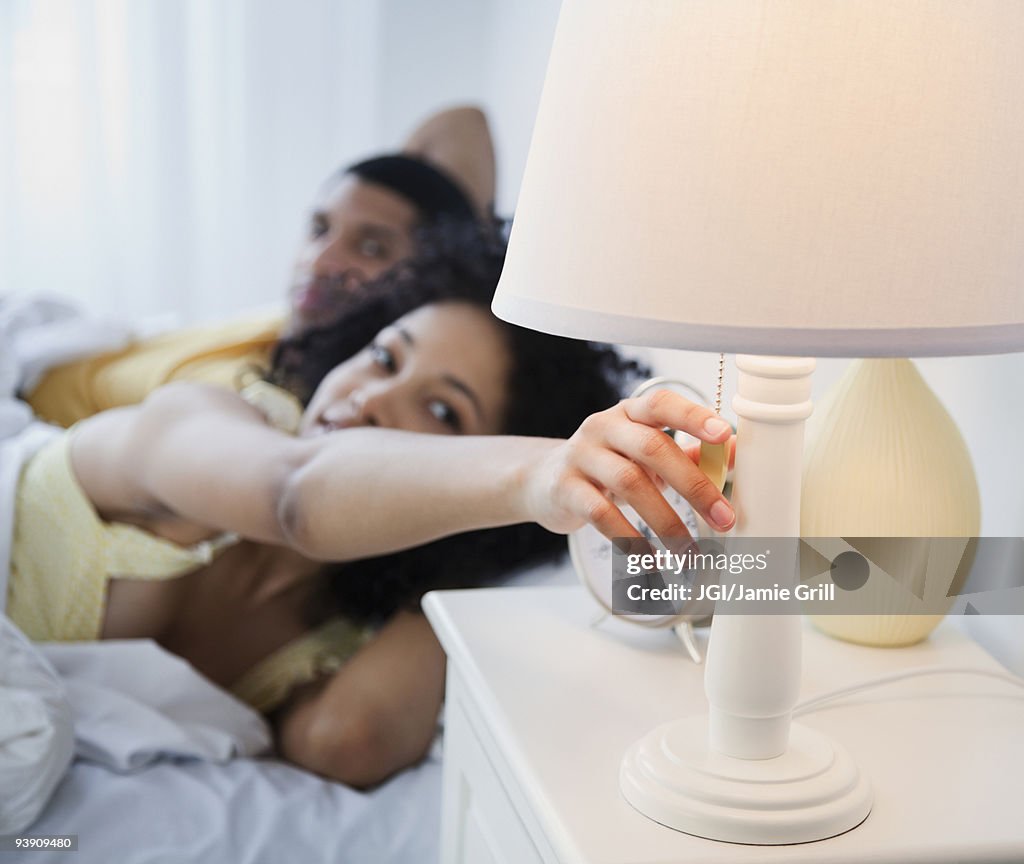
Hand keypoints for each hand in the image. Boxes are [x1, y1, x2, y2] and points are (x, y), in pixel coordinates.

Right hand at [522, 389, 735, 541]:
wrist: (545, 482)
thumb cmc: (608, 465)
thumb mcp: (644, 454)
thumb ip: (687, 453)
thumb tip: (736, 452)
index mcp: (629, 413)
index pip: (661, 404)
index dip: (693, 416)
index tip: (724, 435)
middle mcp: (603, 427)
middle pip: (653, 448)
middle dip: (694, 486)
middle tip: (724, 519)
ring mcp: (580, 456)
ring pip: (630, 483)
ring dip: (666, 521)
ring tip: (689, 551)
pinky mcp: (564, 488)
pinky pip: (600, 513)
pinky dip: (629, 538)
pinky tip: (649, 559)